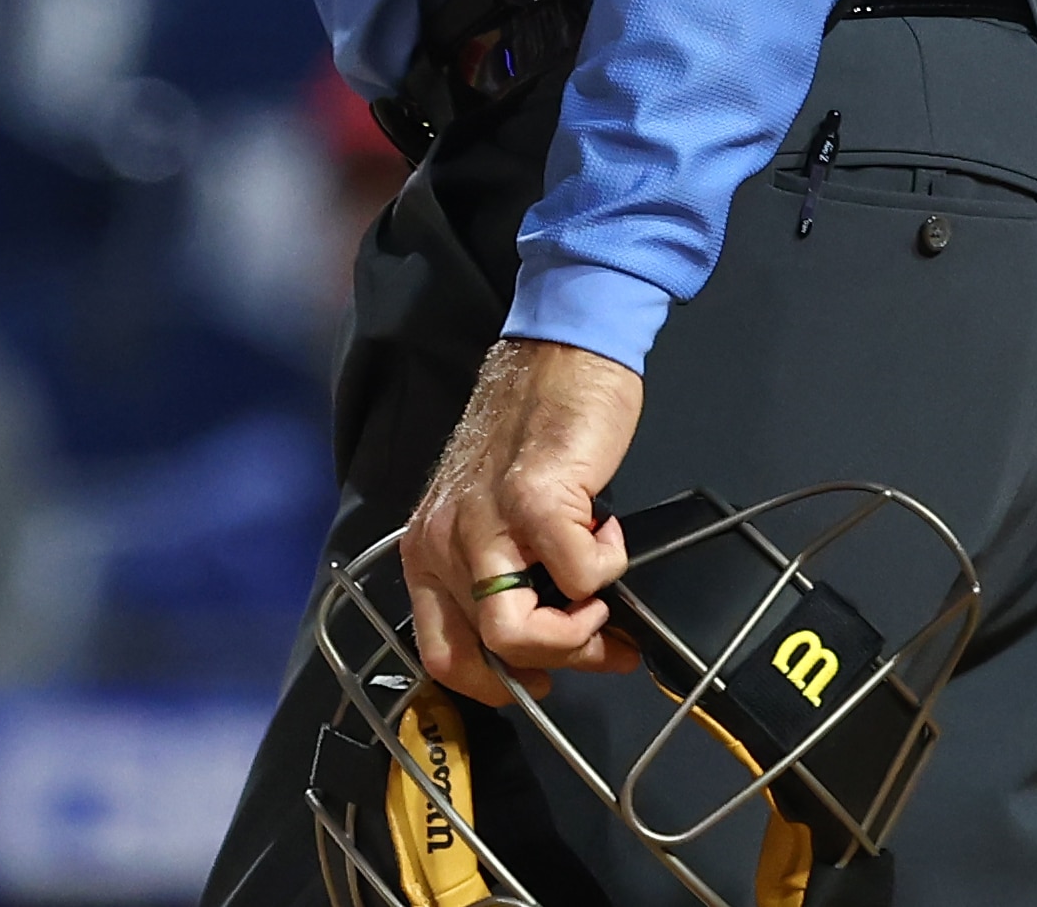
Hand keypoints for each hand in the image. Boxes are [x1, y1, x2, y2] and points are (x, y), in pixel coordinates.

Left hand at [402, 337, 646, 702]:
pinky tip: (610, 531)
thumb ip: (502, 574)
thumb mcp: (492, 514)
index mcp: (427, 551)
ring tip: (603, 593)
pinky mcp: (533, 497)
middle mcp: (443, 541)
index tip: (546, 676)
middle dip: (558, 660)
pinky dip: (608, 568)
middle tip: (604, 640)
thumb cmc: (534, 434)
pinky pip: (578, 578)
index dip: (500, 684)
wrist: (559, 352)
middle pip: (488, 655)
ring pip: (516, 633)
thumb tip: (552, 645)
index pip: (443, 657)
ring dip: (579, 629)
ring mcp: (484, 520)